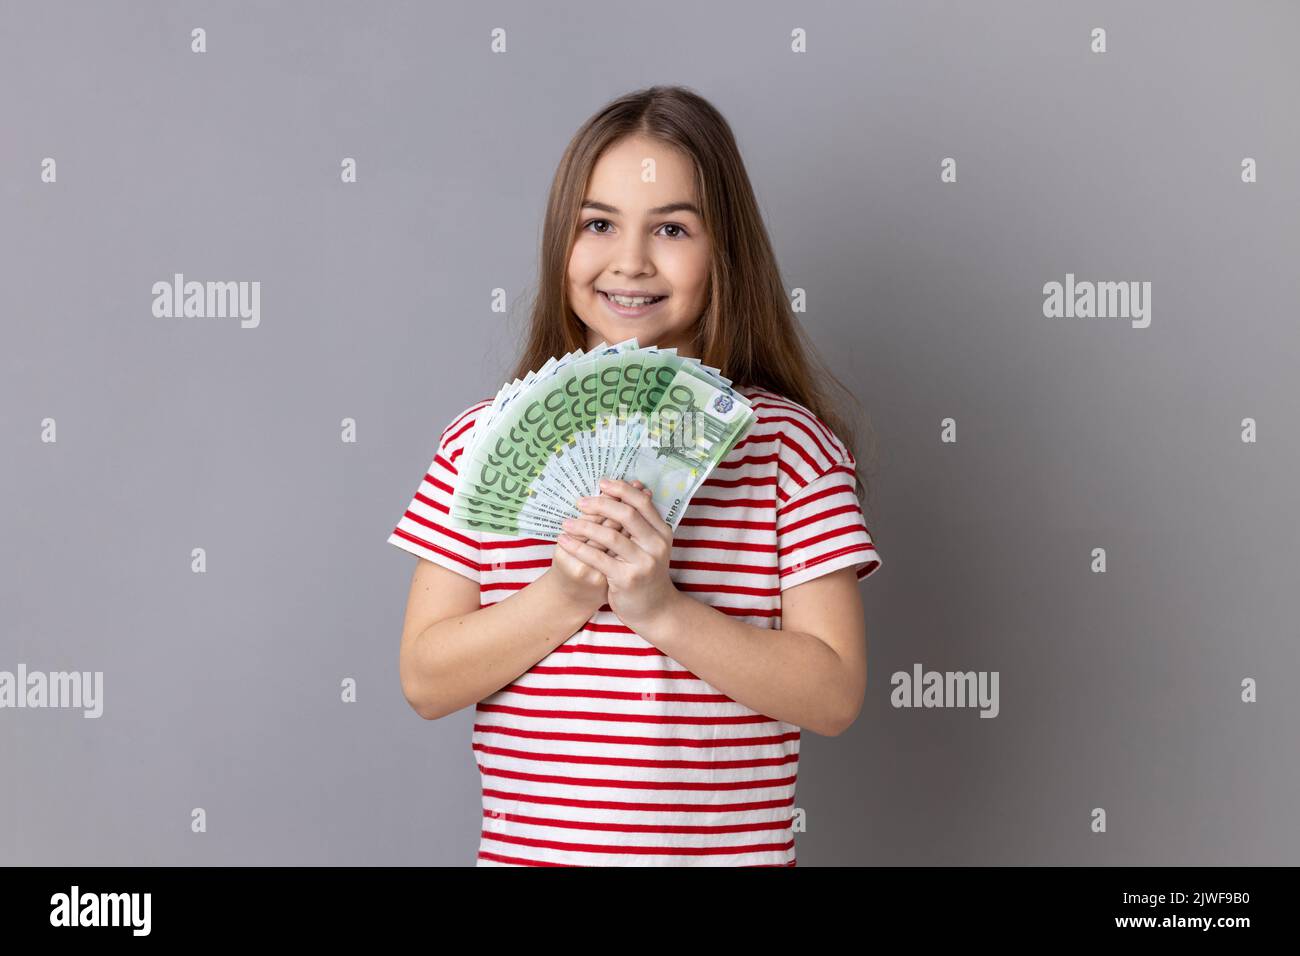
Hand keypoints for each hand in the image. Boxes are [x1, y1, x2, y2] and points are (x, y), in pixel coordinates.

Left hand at [556, 477, 678, 631]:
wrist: (655, 610)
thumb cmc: (647, 573)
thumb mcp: (650, 546)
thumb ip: (640, 522)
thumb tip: (633, 488)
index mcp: (662, 532)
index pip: (641, 502)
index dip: (621, 490)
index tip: (601, 484)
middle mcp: (656, 545)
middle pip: (626, 514)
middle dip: (600, 504)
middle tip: (580, 502)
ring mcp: (643, 563)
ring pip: (610, 536)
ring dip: (584, 526)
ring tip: (567, 523)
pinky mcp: (627, 579)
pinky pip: (598, 558)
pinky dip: (579, 548)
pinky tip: (565, 541)